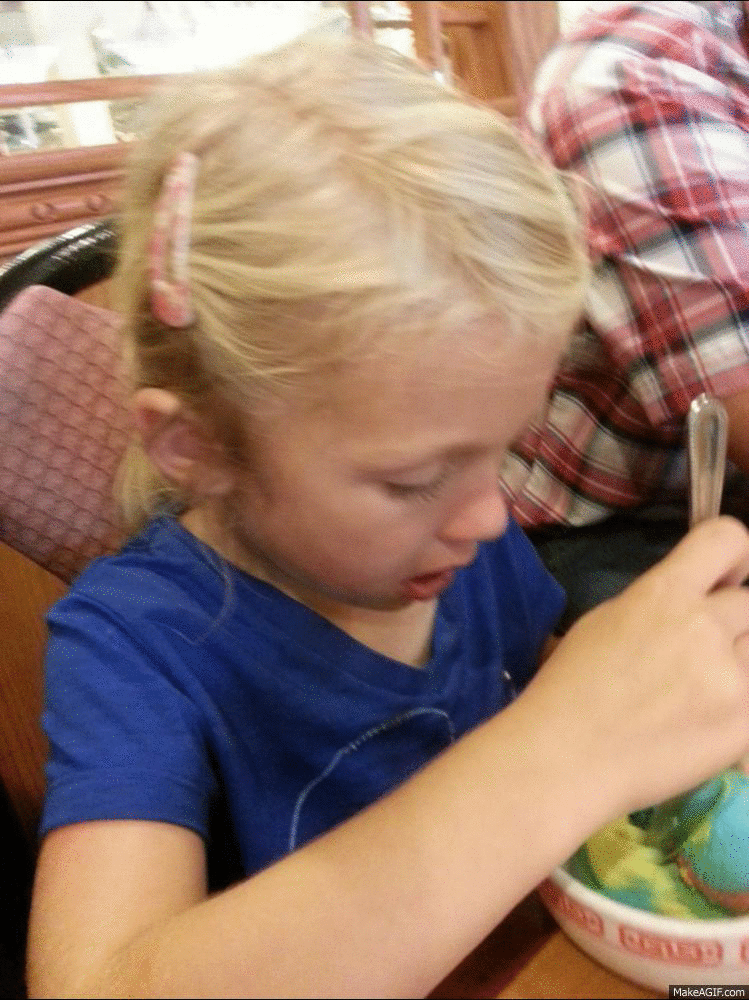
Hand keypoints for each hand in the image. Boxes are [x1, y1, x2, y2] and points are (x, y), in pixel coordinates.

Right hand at [525, 516, 748, 817]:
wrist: (566, 757)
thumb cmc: (570, 686)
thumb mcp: (606, 620)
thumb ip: (660, 602)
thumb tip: (700, 596)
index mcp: (664, 593)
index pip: (727, 538)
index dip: (738, 554)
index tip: (731, 576)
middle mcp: (704, 626)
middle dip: (732, 621)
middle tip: (704, 648)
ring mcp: (730, 677)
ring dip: (737, 662)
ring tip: (703, 688)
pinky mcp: (744, 724)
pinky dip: (736, 703)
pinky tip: (704, 719)